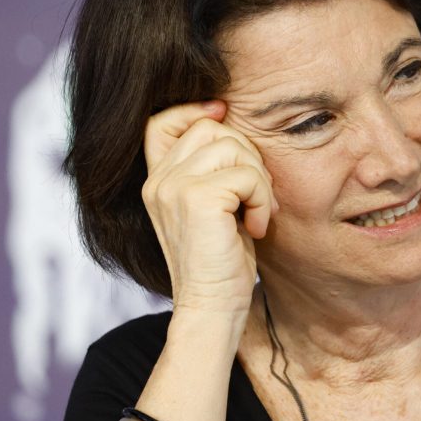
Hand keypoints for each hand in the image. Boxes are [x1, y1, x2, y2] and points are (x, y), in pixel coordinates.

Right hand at [141, 101, 276, 315]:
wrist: (213, 308)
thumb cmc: (222, 262)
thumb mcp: (215, 207)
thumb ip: (214, 170)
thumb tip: (228, 120)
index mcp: (158, 181)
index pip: (161, 121)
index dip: (195, 111)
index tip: (226, 122)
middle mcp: (158, 181)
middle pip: (211, 127)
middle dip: (248, 156)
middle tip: (258, 197)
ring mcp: (173, 188)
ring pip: (233, 146)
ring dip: (259, 180)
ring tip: (257, 213)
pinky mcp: (196, 200)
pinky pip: (247, 175)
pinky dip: (262, 200)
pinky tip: (255, 228)